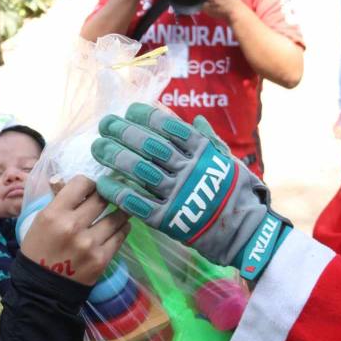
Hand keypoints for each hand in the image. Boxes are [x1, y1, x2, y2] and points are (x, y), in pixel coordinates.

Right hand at [19, 176, 130, 285]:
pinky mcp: (102, 259)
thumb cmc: (39, 251)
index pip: (82, 183)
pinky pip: (120, 236)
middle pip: (102, 198)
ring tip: (120, 210)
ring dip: (120, 211)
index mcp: (53, 214)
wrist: (42, 289)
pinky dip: (122, 228)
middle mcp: (72, 226)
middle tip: (108, 197)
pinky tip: (119, 226)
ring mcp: (89, 243)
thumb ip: (60, 201)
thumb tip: (76, 182)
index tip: (92, 189)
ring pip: (117, 216)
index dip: (89, 184)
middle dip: (106, 196)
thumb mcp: (41, 221)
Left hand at [92, 104, 290, 280]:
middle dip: (124, 132)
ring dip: (116, 157)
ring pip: (141, 171)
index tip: (129, 110)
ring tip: (98, 147)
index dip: (147, 116)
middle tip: (105, 125)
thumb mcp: (226, 160)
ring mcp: (177, 194)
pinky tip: (103, 183)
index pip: (170, 128)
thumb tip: (195, 117)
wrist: (243, 231)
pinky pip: (138, 203)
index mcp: (202, 152)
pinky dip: (119, 193)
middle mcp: (188, 170)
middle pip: (150, 146)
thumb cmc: (236, 192)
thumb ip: (209, 139)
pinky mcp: (168, 218)